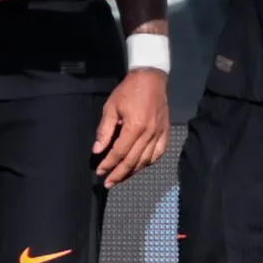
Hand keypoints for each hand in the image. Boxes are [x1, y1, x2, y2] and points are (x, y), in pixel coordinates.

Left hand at [93, 63, 168, 184]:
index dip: (108, 164)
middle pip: (132, 161)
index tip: (100, 172)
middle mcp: (149, 134)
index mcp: (135, 127)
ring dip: (133, 172)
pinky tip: (140, 167)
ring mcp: (159, 134)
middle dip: (119, 174)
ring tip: (121, 178)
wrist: (151, 78)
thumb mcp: (111, 107)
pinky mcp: (166, 132)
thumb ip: (104, 131)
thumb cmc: (128, 90)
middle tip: (108, 183)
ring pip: (146, 160)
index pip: (119, 152)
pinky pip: (159, 153)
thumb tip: (97, 150)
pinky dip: (149, 162)